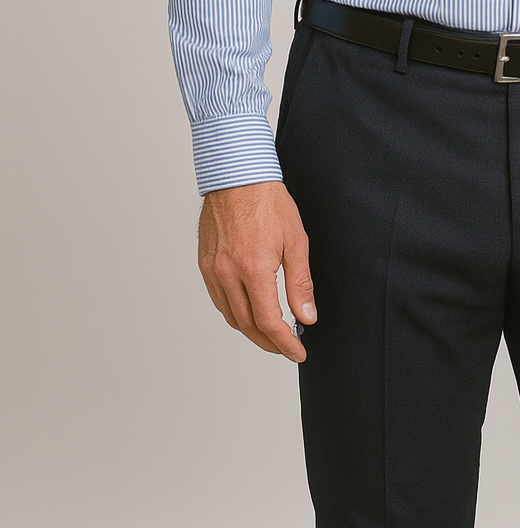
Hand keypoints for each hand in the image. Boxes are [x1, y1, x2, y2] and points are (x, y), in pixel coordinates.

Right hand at [198, 180, 315, 360]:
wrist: (237, 176)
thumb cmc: (268, 202)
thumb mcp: (296, 241)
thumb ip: (300, 283)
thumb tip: (306, 316)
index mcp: (253, 269)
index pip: (269, 322)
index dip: (285, 343)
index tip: (298, 351)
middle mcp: (228, 274)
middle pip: (247, 325)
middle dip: (269, 343)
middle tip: (287, 347)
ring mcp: (212, 270)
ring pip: (230, 316)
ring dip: (251, 331)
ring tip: (270, 334)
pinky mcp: (205, 264)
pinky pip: (219, 300)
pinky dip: (234, 313)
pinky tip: (248, 311)